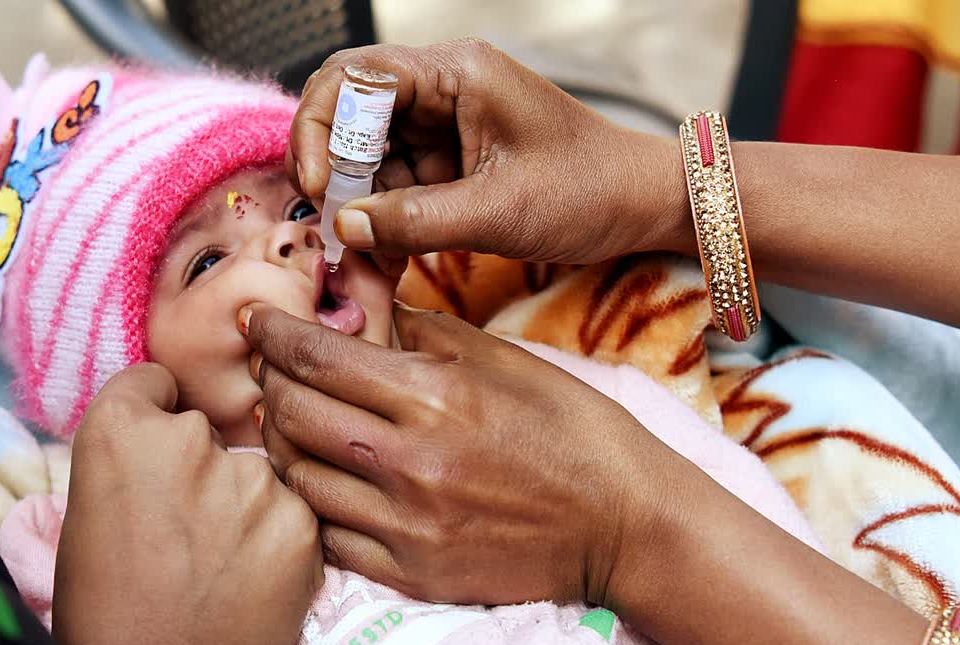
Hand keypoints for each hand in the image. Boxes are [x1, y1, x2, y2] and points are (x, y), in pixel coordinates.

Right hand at [53, 364, 322, 644]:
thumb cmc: (105, 607)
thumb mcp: (88, 510)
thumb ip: (130, 453)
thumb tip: (164, 425)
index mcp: (119, 431)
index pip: (155, 381)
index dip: (155, 415)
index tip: (155, 449)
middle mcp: (191, 439)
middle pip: (209, 428)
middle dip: (202, 461)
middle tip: (184, 522)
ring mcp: (253, 480)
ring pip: (256, 469)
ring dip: (244, 498)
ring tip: (217, 557)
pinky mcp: (300, 521)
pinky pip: (292, 508)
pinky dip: (277, 534)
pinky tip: (250, 573)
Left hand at [244, 303, 692, 605]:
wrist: (623, 524)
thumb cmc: (572, 431)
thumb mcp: (507, 360)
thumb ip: (428, 333)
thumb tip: (369, 311)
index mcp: (434, 396)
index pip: (317, 357)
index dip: (273, 332)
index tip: (256, 321)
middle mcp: (409, 461)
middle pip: (292, 413)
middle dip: (269, 381)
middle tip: (272, 368)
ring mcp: (406, 523)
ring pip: (298, 477)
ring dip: (283, 442)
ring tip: (294, 421)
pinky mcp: (411, 571)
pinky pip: (327, 536)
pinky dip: (314, 501)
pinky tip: (326, 478)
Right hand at [288, 39, 690, 264]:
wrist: (640, 205)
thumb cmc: (589, 191)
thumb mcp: (500, 212)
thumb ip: (417, 221)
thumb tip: (345, 228)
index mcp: (457, 73)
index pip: (356, 75)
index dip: (322, 127)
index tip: (320, 186)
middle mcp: (443, 89)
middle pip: (352, 112)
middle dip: (335, 169)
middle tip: (334, 225)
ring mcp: (444, 124)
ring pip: (369, 154)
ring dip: (360, 203)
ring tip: (367, 255)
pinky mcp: (450, 159)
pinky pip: (397, 183)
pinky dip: (386, 218)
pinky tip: (388, 255)